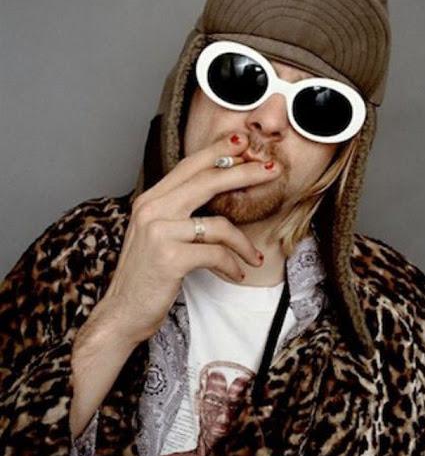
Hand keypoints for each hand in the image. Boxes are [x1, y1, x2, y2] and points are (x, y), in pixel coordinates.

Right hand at [100, 132, 281, 344]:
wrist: (121, 313)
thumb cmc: (146, 275)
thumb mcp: (158, 234)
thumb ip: (178, 211)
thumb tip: (214, 193)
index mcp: (150, 200)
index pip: (188, 166)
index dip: (217, 151)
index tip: (243, 142)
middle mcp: (151, 210)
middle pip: (207, 181)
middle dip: (244, 173)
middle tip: (272, 170)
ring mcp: (159, 232)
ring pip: (218, 223)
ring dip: (243, 243)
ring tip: (255, 256)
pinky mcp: (170, 257)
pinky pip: (216, 253)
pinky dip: (232, 265)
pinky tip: (237, 273)